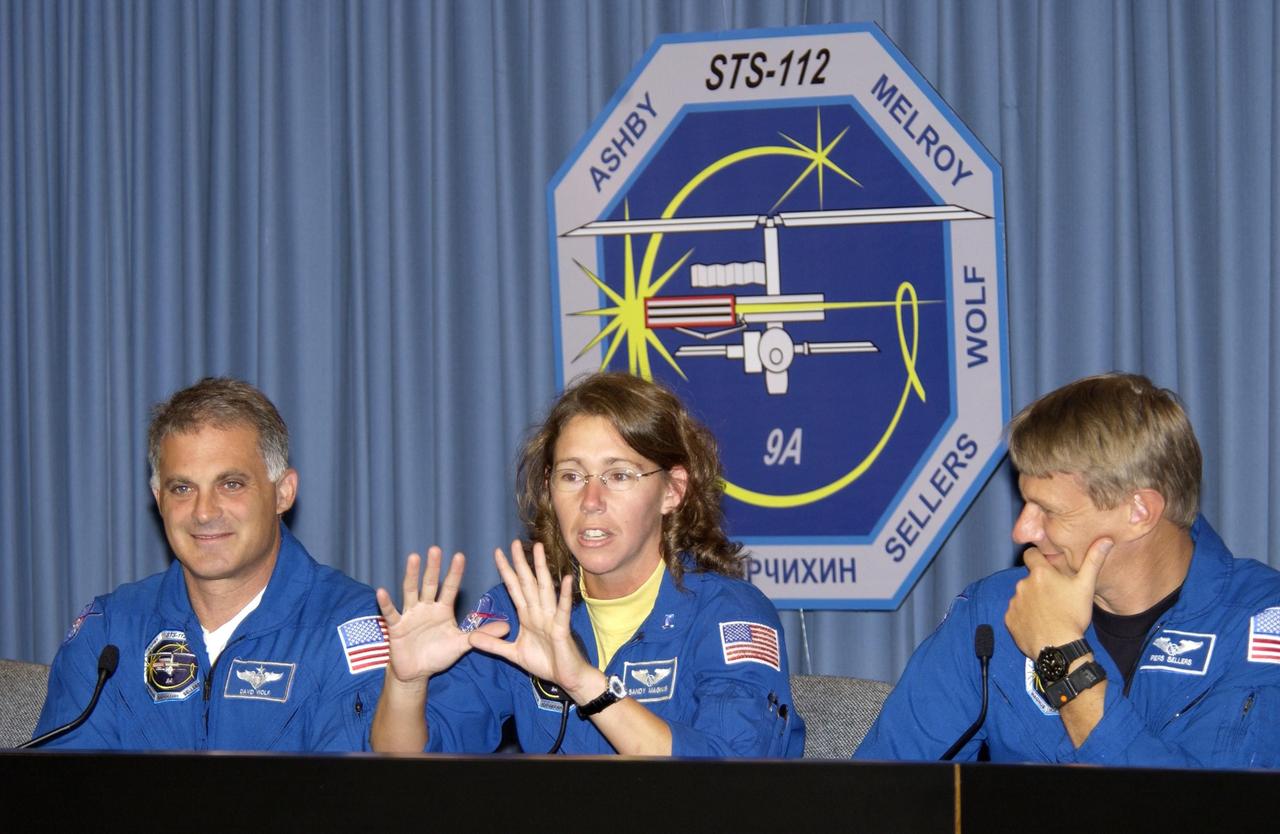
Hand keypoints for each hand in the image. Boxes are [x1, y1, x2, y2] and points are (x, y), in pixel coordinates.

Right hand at [376, 548, 508, 685]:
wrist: (417, 672)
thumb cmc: (438, 654)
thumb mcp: (461, 644)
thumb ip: (481, 634)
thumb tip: (508, 626)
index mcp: (442, 609)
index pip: (449, 588)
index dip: (454, 573)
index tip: (460, 556)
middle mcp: (426, 607)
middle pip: (430, 584)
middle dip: (433, 567)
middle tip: (435, 549)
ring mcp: (410, 615)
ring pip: (411, 591)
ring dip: (412, 575)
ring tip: (413, 558)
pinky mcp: (396, 627)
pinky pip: (391, 613)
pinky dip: (386, 603)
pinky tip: (382, 591)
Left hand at [468, 541, 597, 699]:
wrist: (566, 678)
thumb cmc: (545, 663)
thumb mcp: (513, 654)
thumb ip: (494, 644)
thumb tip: (471, 638)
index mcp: (528, 616)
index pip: (515, 588)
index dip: (506, 571)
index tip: (498, 553)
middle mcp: (540, 612)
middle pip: (528, 583)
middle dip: (520, 563)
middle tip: (514, 542)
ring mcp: (552, 618)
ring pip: (544, 589)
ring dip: (541, 569)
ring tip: (538, 549)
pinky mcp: (562, 629)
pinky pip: (563, 610)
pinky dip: (565, 595)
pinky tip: (566, 580)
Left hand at [1005, 537, 1113, 657]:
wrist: (1058, 647)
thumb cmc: (1073, 616)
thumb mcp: (1086, 587)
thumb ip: (1093, 561)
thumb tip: (1106, 539)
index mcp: (1040, 573)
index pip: (1031, 554)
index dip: (1038, 558)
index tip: (1047, 566)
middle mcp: (1022, 584)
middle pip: (1029, 578)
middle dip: (1039, 584)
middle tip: (1055, 596)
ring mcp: (1014, 602)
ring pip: (1023, 596)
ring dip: (1032, 600)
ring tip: (1048, 613)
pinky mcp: (1009, 619)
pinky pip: (1016, 613)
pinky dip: (1025, 616)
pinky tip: (1039, 624)